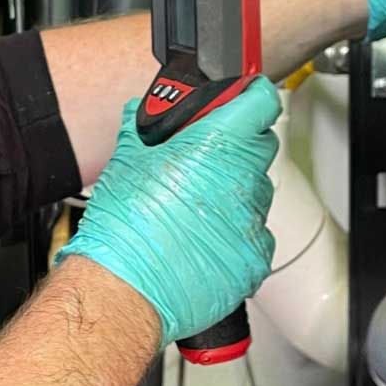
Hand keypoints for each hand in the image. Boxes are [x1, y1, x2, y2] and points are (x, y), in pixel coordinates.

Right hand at [59, 78, 280, 348]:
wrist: (124, 288)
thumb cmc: (124, 227)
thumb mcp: (125, 161)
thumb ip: (140, 129)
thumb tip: (138, 115)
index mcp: (216, 145)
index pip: (260, 102)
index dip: (252, 97)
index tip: (246, 99)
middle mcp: (242, 179)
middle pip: (261, 147)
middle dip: (240, 146)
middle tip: (208, 157)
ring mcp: (252, 221)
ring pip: (256, 194)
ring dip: (235, 193)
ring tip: (197, 209)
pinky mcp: (255, 259)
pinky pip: (256, 236)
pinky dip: (237, 235)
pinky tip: (206, 241)